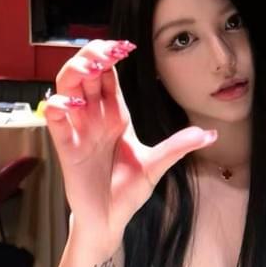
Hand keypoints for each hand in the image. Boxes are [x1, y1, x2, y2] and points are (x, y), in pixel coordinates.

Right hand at [44, 39, 216, 241]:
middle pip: (86, 74)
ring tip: (89, 67)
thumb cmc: (128, 191)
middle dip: (92, 56)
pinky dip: (59, 107)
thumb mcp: (156, 165)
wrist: (109, 221)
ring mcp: (79, 130)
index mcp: (116, 115)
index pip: (109, 76)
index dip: (111, 56)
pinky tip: (72, 103)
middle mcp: (95, 117)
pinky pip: (55, 120)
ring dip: (74, 74)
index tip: (125, 46)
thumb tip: (210, 134)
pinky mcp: (66, 148)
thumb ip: (178, 146)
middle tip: (106, 51)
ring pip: (67, 89)